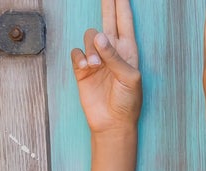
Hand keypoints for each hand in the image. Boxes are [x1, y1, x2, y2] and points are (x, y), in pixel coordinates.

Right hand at [73, 0, 141, 137]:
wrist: (113, 123)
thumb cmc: (127, 102)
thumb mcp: (129, 78)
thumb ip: (115, 56)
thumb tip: (99, 36)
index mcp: (128, 51)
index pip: (124, 21)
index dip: (121, 5)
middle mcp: (111, 51)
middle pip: (107, 20)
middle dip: (106, 5)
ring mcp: (97, 59)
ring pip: (89, 36)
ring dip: (91, 48)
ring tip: (96, 66)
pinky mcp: (83, 69)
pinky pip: (76, 52)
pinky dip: (80, 57)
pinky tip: (86, 68)